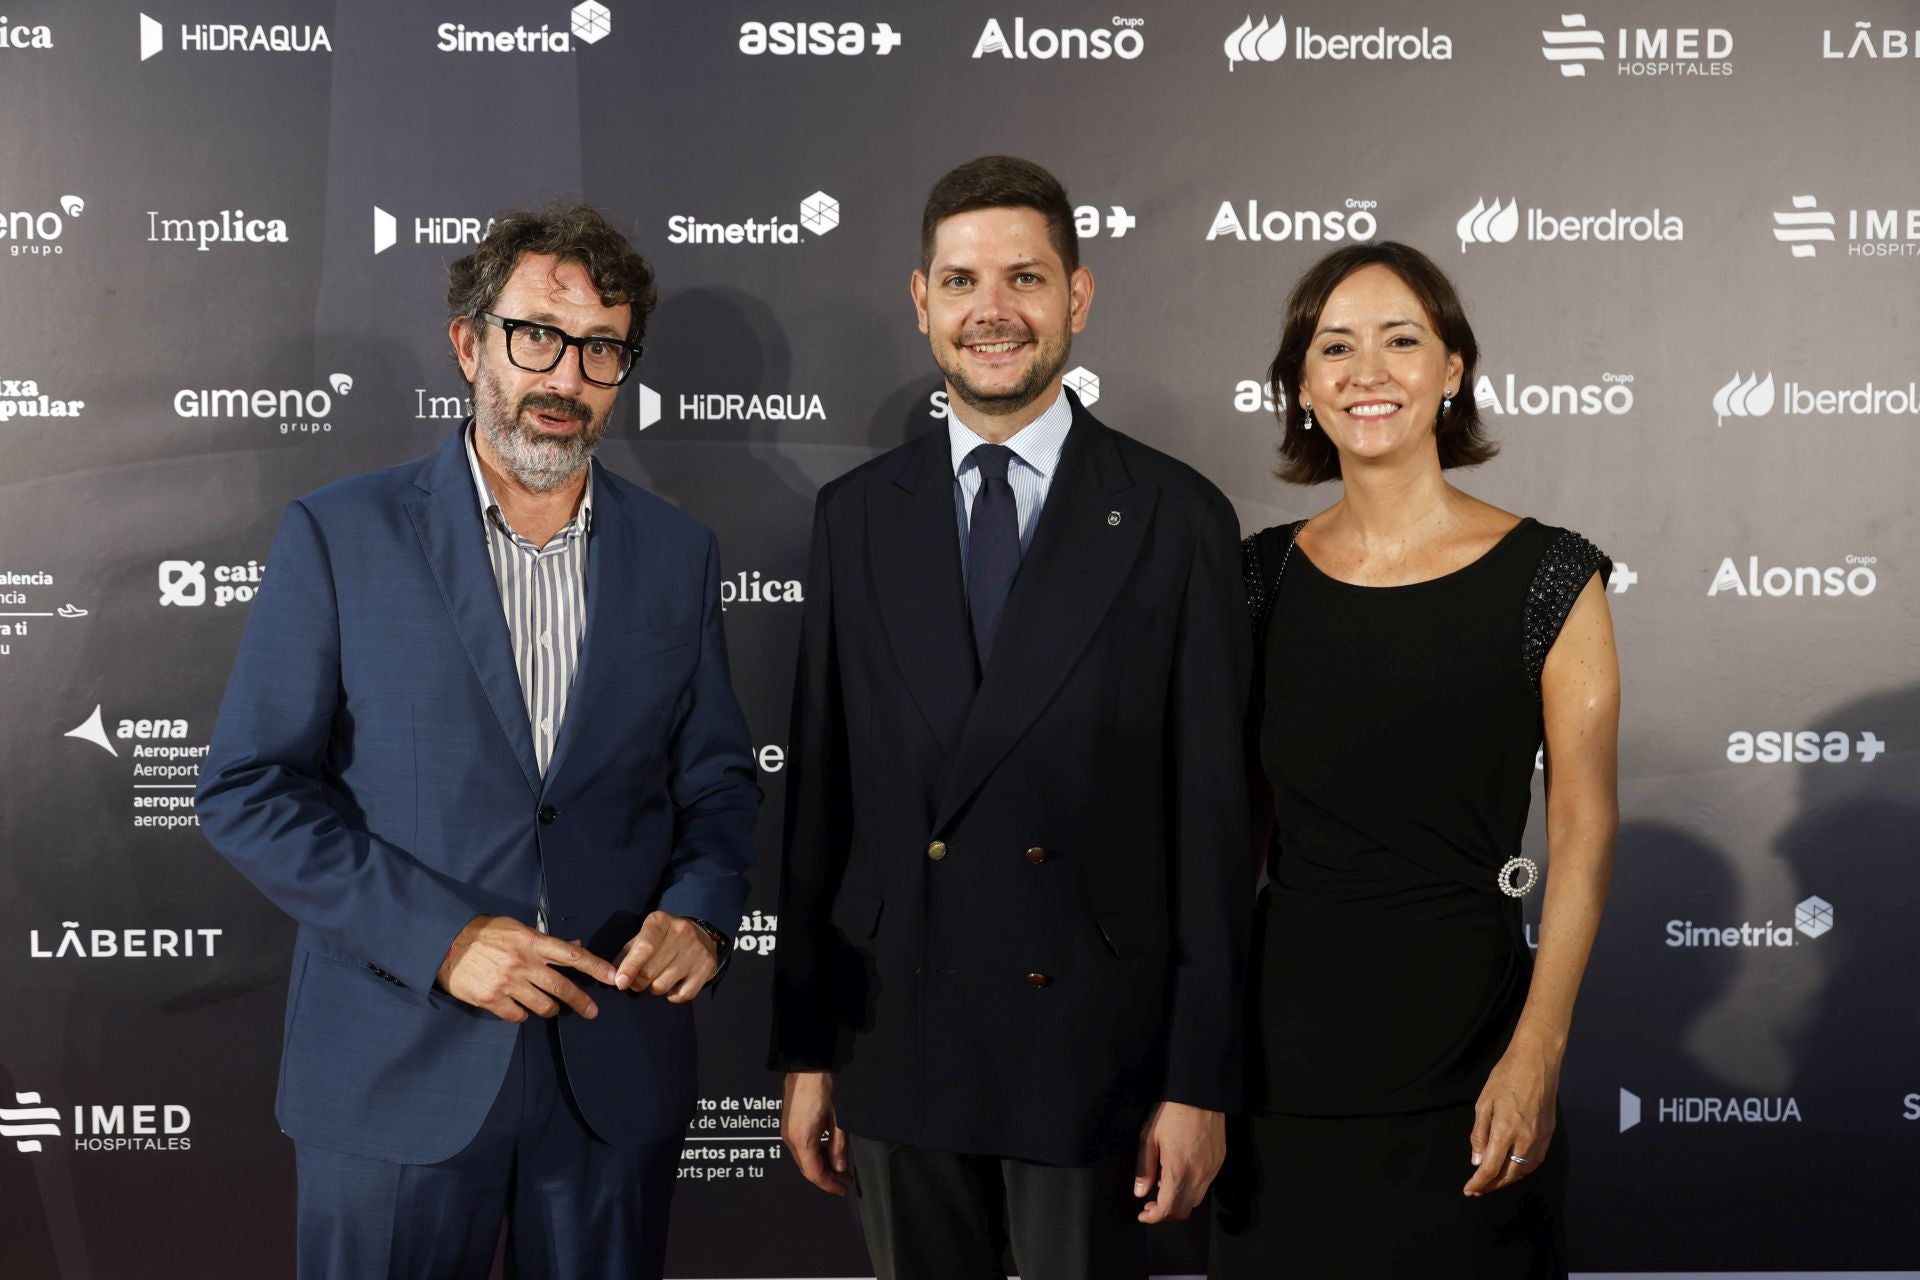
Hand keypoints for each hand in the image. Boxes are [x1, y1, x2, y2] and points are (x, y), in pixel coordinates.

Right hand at [435, 915, 617, 1022]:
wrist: (445, 944)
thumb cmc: (485, 933)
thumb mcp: (517, 929)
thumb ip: (545, 941)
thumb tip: (574, 944)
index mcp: (532, 941)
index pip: (571, 955)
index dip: (595, 966)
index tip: (612, 976)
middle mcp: (523, 962)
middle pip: (561, 986)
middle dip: (581, 1001)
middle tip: (592, 1012)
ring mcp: (508, 982)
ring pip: (542, 1005)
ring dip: (551, 1009)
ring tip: (551, 1009)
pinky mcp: (491, 999)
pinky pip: (518, 1015)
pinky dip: (522, 1015)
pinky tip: (520, 1009)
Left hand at [612, 911, 718, 1001]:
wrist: (701, 935)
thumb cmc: (663, 939)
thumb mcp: (644, 937)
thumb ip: (627, 953)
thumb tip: (612, 974)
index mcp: (661, 921)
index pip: (644, 947)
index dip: (630, 967)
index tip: (620, 983)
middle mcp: (681, 932)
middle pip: (650, 971)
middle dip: (638, 982)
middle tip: (637, 981)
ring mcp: (696, 950)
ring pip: (663, 985)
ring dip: (654, 989)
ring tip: (657, 979)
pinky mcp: (707, 966)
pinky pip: (682, 995)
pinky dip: (672, 996)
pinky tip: (673, 985)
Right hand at [781, 1071, 850, 1195]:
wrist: (807, 1064)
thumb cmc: (823, 1086)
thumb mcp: (838, 1118)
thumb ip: (838, 1145)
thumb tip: (839, 1167)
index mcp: (802, 1139)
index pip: (814, 1174)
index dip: (829, 1185)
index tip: (843, 1189)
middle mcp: (790, 1138)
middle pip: (807, 1169)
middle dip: (827, 1178)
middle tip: (845, 1180)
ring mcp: (786, 1131)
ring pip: (803, 1159)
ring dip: (820, 1166)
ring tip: (839, 1167)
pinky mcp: (788, 1124)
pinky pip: (799, 1148)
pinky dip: (814, 1155)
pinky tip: (827, 1151)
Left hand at [1134, 1101, 1224, 1222]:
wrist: (1201, 1094)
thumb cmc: (1171, 1113)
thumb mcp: (1149, 1137)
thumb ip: (1144, 1168)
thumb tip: (1140, 1192)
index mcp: (1178, 1171)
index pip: (1168, 1209)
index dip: (1154, 1217)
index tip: (1143, 1215)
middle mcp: (1199, 1176)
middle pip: (1184, 1211)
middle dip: (1166, 1214)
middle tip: (1151, 1206)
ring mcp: (1211, 1170)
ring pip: (1196, 1200)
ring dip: (1179, 1202)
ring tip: (1164, 1188)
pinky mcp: (1219, 1162)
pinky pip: (1205, 1185)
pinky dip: (1191, 1189)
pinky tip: (1179, 1174)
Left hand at [1464, 1037, 1559, 1195]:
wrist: (1536, 1062)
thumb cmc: (1506, 1077)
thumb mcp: (1484, 1103)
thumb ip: (1479, 1134)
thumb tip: (1476, 1160)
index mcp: (1506, 1131)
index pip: (1490, 1168)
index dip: (1479, 1182)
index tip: (1469, 1190)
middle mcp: (1526, 1140)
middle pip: (1509, 1175)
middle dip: (1492, 1185)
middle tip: (1478, 1188)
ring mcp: (1540, 1138)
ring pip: (1524, 1171)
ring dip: (1508, 1179)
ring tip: (1493, 1180)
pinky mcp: (1549, 1134)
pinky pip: (1535, 1160)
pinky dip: (1523, 1169)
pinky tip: (1513, 1167)